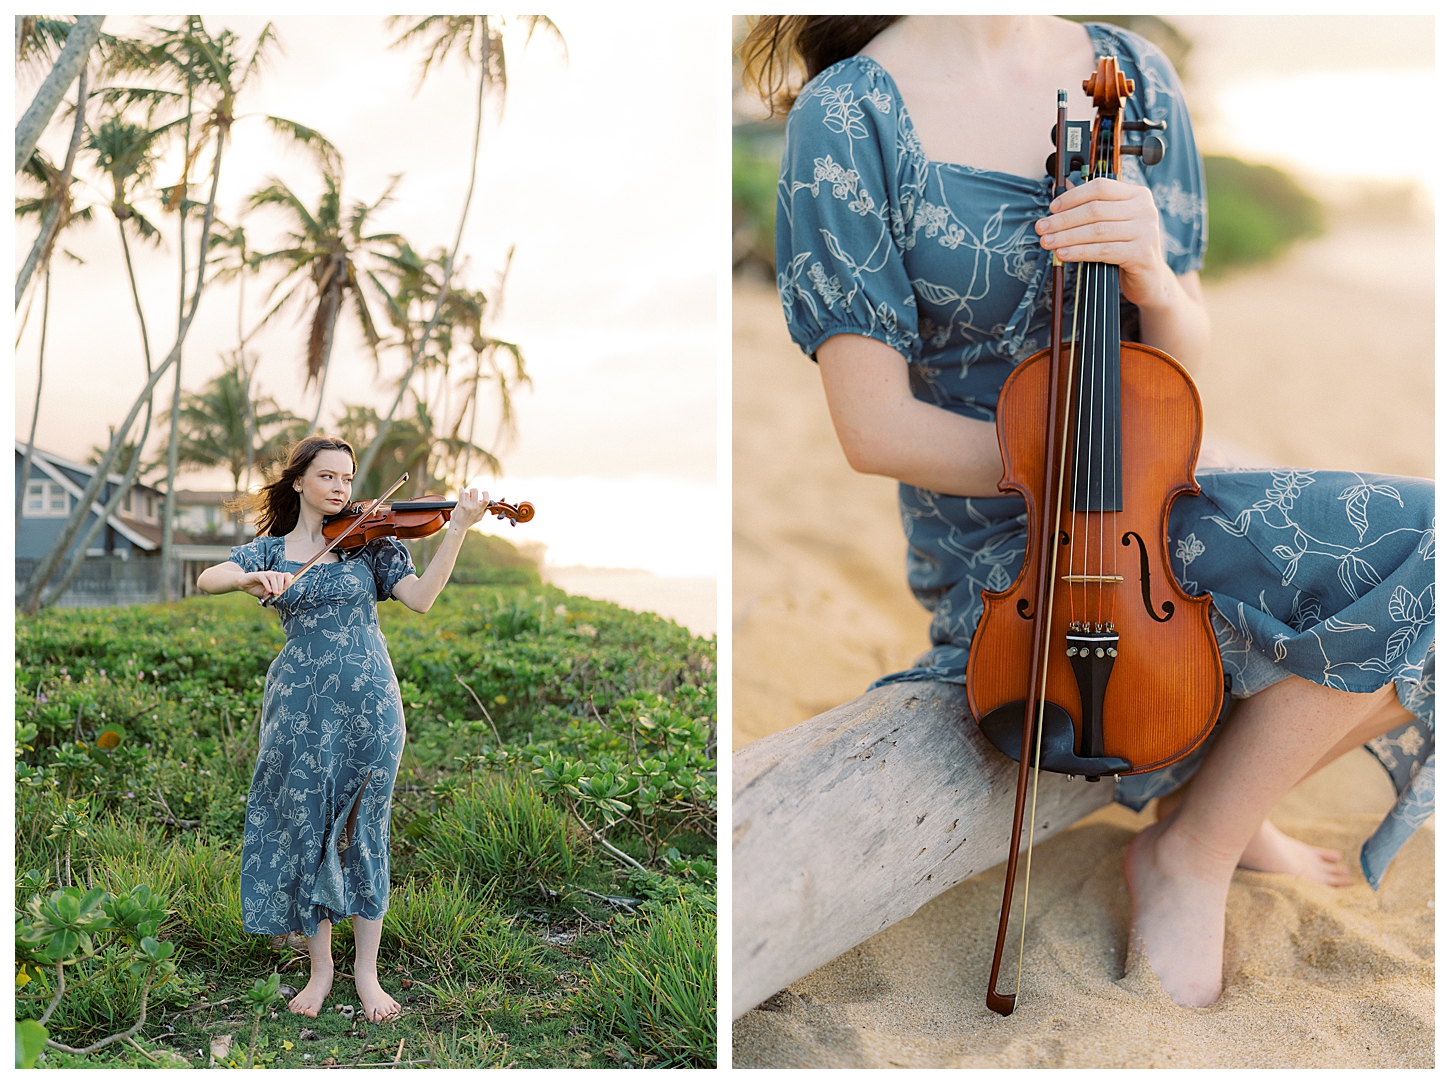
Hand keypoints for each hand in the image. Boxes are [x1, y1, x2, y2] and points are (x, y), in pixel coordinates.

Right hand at [239, 569, 293, 599]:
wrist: (245, 585)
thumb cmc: (257, 589)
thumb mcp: (267, 593)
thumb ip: (272, 593)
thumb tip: (278, 594)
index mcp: (276, 578)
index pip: (286, 575)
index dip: (288, 580)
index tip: (286, 588)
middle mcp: (272, 574)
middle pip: (280, 575)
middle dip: (281, 585)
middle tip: (278, 593)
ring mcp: (265, 574)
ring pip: (273, 576)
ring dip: (275, 585)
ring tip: (274, 593)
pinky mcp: (258, 575)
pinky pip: (264, 578)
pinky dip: (267, 585)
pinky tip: (268, 591)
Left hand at [449, 488, 489, 532]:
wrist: (458, 527)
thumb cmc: (468, 522)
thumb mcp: (479, 518)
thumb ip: (483, 511)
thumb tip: (488, 504)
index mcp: (480, 509)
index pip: (486, 499)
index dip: (485, 493)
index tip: (482, 492)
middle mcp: (475, 507)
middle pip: (475, 491)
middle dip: (473, 490)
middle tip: (471, 493)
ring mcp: (468, 506)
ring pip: (467, 493)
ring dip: (465, 495)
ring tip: (464, 499)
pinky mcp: (461, 505)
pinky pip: (462, 493)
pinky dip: (461, 490)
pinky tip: (461, 489)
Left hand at [1035, 177, 1173, 307]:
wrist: (1148, 279)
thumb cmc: (1126, 248)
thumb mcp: (1110, 223)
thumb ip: (1090, 205)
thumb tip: (1059, 190)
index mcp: (1137, 195)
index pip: (1100, 187)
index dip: (1072, 197)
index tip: (1052, 208)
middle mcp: (1144, 209)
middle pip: (1095, 209)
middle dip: (1063, 220)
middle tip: (1042, 228)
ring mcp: (1146, 231)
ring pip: (1096, 230)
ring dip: (1066, 236)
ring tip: (1047, 242)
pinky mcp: (1141, 253)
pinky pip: (1103, 250)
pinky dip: (1079, 252)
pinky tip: (1063, 254)